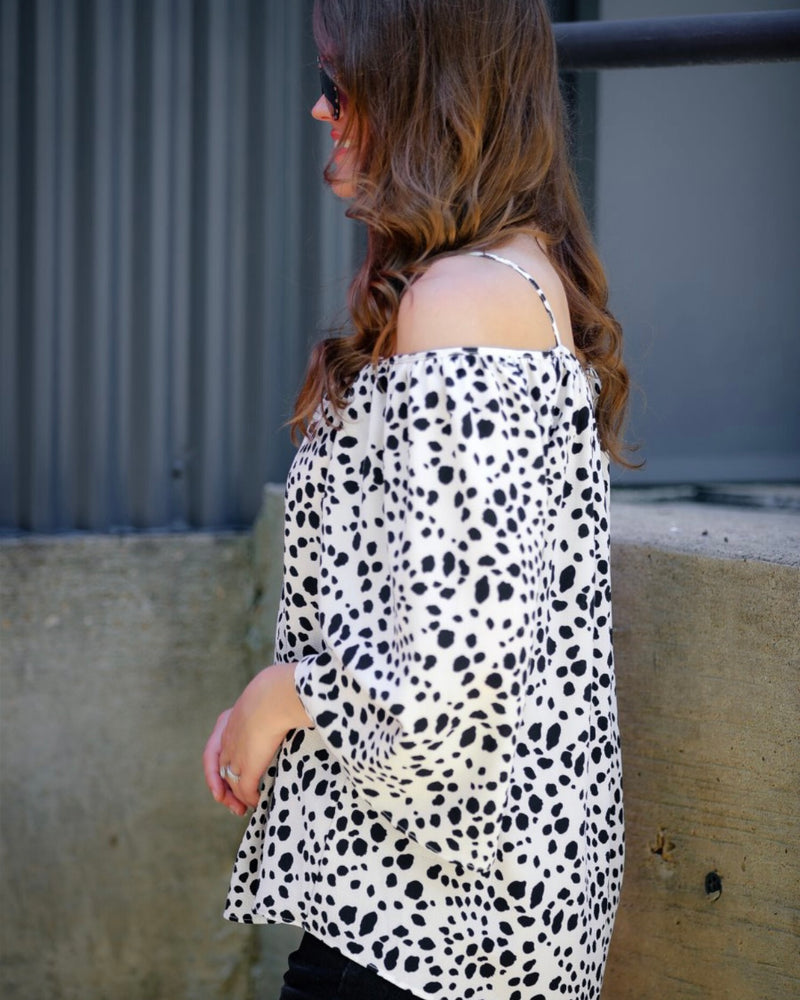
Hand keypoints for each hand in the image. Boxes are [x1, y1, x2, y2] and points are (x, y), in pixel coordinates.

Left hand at [203, 663, 310, 813]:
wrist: (275, 695)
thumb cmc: (279, 689)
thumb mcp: (266, 695)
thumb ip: (268, 705)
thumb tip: (284, 706)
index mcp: (228, 720)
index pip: (216, 750)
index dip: (217, 768)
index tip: (225, 777)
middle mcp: (227, 739)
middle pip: (220, 770)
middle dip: (226, 790)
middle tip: (233, 804)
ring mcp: (236, 754)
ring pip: (231, 782)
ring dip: (238, 798)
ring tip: (245, 808)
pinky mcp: (248, 766)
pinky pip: (245, 789)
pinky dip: (250, 798)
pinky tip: (257, 803)